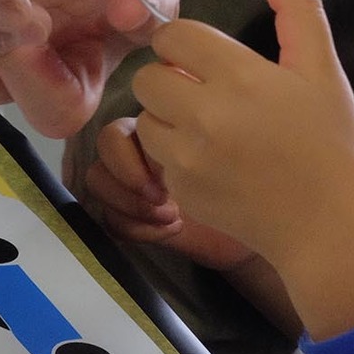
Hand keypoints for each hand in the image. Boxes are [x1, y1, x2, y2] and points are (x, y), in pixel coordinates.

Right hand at [84, 117, 256, 270]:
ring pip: (97, 182)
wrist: (256, 222)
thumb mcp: (230, 152)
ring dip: (129, 205)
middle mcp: (141, 147)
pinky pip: (110, 219)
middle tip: (164, 200)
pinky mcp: (133, 215)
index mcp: (161, 122)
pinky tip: (172, 231)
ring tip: (172, 218)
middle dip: (127, 177)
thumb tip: (173, 146)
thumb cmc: (251, 180)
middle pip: (103, 149)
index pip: (118, 130)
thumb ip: (200, 137)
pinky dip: (137, 229)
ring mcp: (133, 181)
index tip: (170, 174)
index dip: (134, 156)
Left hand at [131, 0, 353, 275]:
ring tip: (209, 127)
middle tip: (207, 92)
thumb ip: (296, 4)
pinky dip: (175, 156)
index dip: (187, 43)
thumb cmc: (331, 141)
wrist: (330, 226)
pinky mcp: (181, 193)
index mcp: (240, 77)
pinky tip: (214, 162)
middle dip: (172, 78)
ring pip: (145, 117)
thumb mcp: (321, 67)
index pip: (174, 36)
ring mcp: (189, 160)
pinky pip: (156, 159)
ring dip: (167, 117)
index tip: (209, 59)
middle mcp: (206, 116)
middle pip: (148, 75)